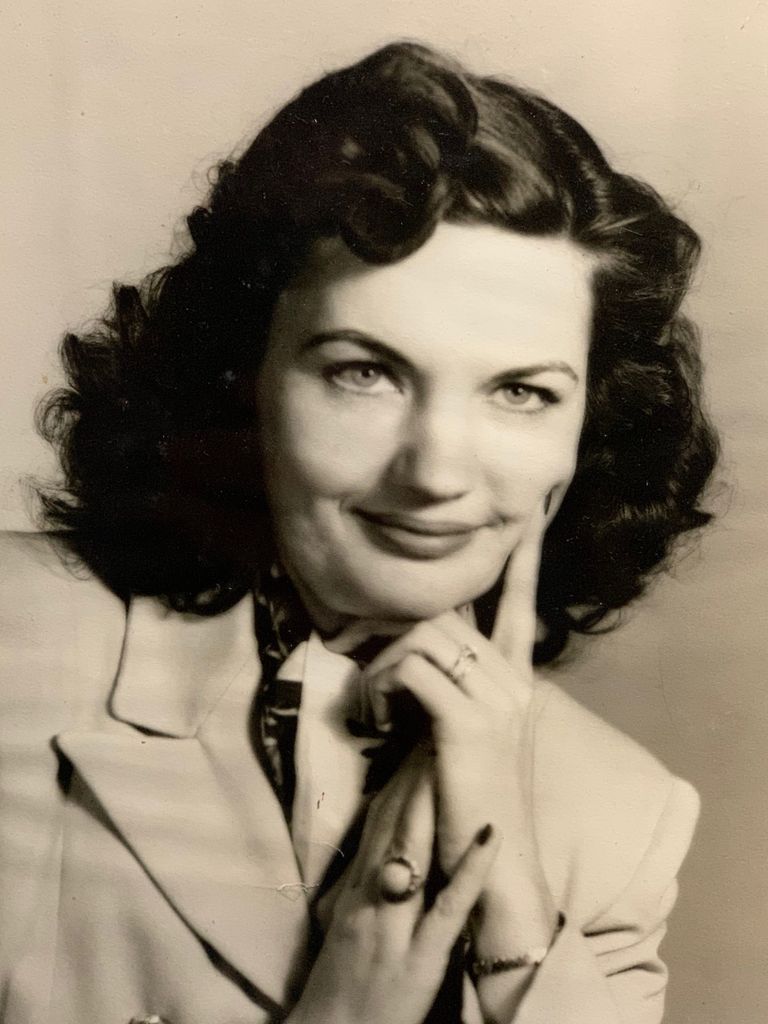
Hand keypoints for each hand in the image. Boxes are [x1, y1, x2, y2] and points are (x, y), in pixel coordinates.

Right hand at [290, 748, 498, 1023]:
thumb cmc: (342, 976)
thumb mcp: (345, 916)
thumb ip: (365, 873)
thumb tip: (387, 828)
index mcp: (356, 884)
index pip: (380, 816)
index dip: (402, 771)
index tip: (423, 730)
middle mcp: (370, 894)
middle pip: (395, 821)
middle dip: (418, 770)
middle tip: (440, 719)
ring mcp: (394, 925)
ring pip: (414, 850)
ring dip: (434, 799)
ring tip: (455, 751)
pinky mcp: (421, 957)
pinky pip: (448, 907)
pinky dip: (469, 869)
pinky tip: (490, 833)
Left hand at [341, 505, 545, 872]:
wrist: (495, 864)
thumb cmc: (466, 798)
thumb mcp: (457, 729)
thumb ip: (445, 684)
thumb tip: (408, 646)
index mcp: (515, 681)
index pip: (519, 607)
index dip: (523, 562)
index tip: (526, 519)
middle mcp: (514, 683)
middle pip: (446, 614)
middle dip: (389, 619)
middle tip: (346, 636)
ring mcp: (498, 702)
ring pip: (426, 634)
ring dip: (379, 657)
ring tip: (367, 693)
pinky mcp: (469, 724)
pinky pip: (411, 668)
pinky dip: (379, 681)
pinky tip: (373, 709)